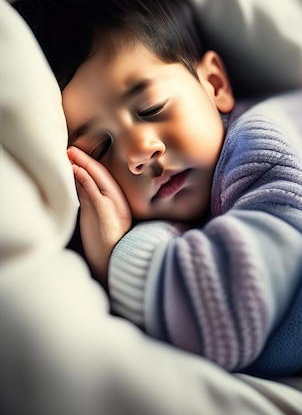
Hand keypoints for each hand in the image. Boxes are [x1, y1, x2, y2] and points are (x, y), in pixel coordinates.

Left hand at [67, 146, 131, 286]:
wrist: (111, 265)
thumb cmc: (102, 246)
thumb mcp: (95, 218)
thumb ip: (89, 199)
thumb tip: (77, 181)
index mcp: (117, 201)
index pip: (102, 177)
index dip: (88, 165)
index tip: (74, 156)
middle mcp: (118, 200)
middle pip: (101, 173)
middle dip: (85, 159)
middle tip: (70, 149)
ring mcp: (114, 204)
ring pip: (99, 177)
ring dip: (83, 163)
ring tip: (70, 154)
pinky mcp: (107, 211)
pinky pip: (95, 189)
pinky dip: (85, 177)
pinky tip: (76, 168)